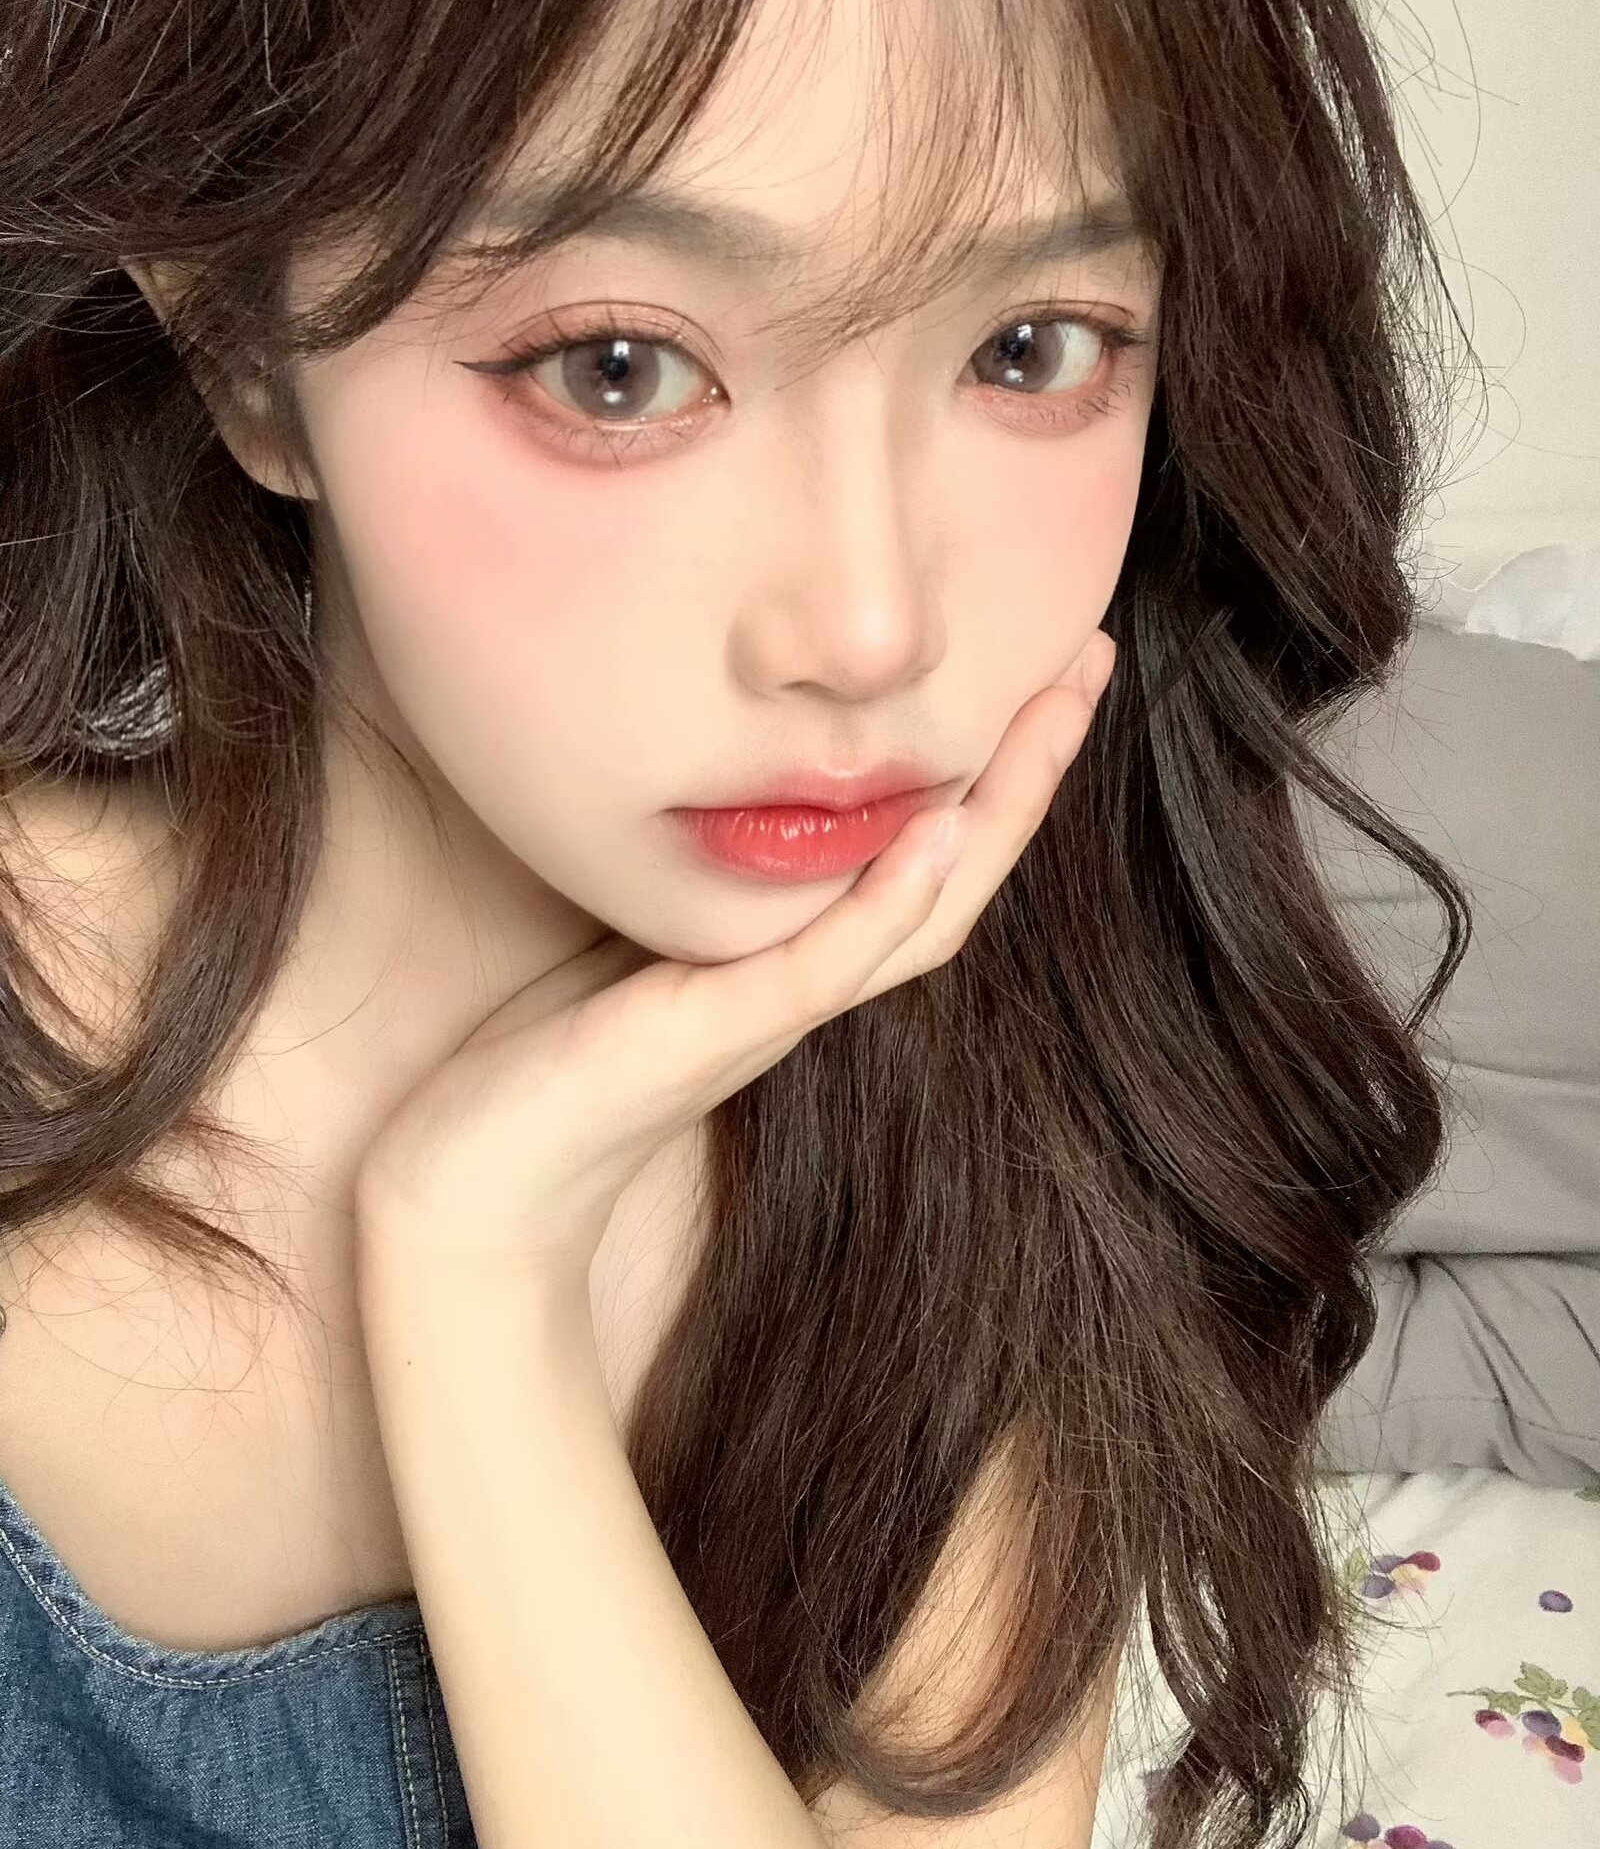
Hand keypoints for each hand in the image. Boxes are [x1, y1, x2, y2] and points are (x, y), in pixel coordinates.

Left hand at [352, 632, 1117, 1306]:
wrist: (485, 1189)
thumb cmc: (551, 1064)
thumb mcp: (639, 945)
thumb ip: (703, 889)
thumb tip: (723, 793)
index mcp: (796, 959)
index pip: (925, 856)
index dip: (993, 769)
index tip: (1041, 667)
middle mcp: (807, 986)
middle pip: (958, 874)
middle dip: (1030, 767)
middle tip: (1093, 659)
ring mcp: (771, 1014)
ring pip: (922, 914)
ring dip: (996, 814)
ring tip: (1054, 713)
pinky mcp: (717, 1031)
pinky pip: (824, 965)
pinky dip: (887, 902)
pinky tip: (936, 830)